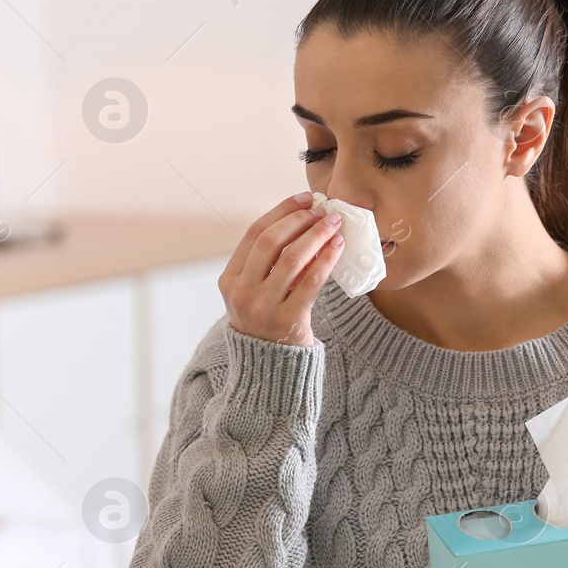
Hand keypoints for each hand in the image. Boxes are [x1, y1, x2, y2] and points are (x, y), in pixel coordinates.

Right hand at [219, 191, 344, 346]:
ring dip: (316, 235)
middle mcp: (241, 292)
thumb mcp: (253, 293)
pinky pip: (310, 282)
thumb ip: (267, 264)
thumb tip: (303, 220)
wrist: (269, 369)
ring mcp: (263, 307)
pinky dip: (326, 259)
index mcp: (229, 280)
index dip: (281, 211)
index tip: (304, 199)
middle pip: (270, 242)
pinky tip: (338, 247)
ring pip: (292, 258)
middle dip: (300, 220)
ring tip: (334, 224)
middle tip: (323, 210)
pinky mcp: (287, 320)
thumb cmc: (267, 322)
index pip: (254, 234)